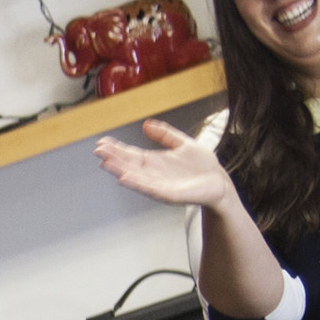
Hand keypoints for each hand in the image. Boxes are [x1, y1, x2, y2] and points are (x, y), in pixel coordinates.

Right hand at [95, 118, 232, 207]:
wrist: (220, 183)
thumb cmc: (204, 168)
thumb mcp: (183, 144)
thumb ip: (166, 135)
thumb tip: (147, 125)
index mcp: (156, 162)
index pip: (132, 155)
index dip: (117, 149)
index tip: (102, 142)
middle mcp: (156, 175)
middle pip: (130, 166)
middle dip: (114, 159)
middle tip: (98, 151)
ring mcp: (162, 186)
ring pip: (137, 178)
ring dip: (121, 171)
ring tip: (107, 164)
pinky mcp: (172, 195)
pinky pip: (152, 189)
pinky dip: (139, 184)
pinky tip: (126, 178)